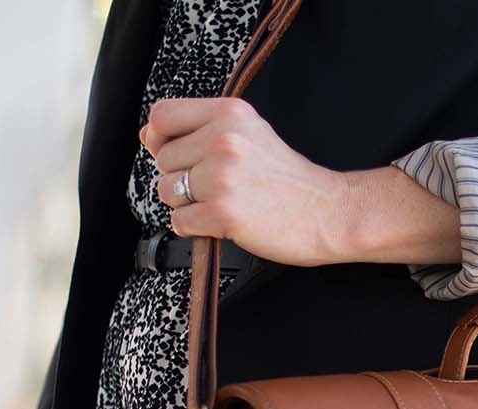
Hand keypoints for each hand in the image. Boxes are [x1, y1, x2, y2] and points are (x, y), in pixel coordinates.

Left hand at [142, 97, 459, 268]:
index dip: (160, 138)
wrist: (329, 212)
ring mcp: (223, 176)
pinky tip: (222, 221)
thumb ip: (199, 130)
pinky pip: (179, 220)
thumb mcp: (249, 135)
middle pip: (162, 158)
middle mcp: (224, 139)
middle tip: (217, 186)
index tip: (178, 153)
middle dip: (180, 177)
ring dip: (187, 203)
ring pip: (167, 190)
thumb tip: (148, 134)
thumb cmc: (290, 179)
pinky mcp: (224, 211)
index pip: (162, 116)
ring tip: (222, 202)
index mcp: (230, 113)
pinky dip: (195, 227)